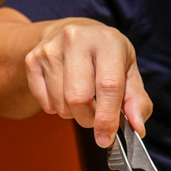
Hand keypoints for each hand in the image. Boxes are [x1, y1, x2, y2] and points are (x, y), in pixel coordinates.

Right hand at [24, 18, 152, 146]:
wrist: (74, 32)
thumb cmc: (108, 57)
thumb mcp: (129, 73)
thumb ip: (137, 102)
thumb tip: (138, 128)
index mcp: (107, 41)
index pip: (107, 86)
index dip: (107, 118)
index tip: (106, 139)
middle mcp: (76, 39)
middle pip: (78, 98)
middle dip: (89, 119)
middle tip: (96, 116)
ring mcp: (50, 48)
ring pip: (61, 104)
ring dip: (74, 114)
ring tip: (83, 99)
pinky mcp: (32, 59)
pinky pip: (45, 103)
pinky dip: (57, 108)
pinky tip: (65, 93)